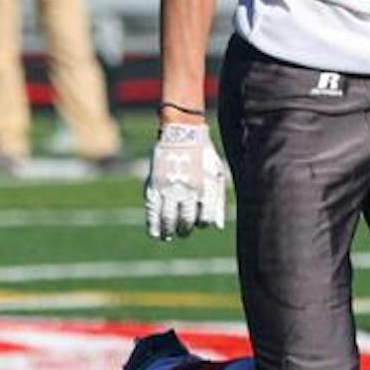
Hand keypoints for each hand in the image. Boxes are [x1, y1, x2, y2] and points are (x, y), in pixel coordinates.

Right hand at [144, 122, 227, 239]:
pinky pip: (152, 208)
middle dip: (184, 230)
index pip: (204, 218)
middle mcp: (187, 190)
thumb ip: (217, 201)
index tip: (199, 222)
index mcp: (205, 188)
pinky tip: (154, 232)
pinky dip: (152, 223)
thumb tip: (217, 226)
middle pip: (186, 221)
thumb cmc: (203, 155)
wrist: (182, 133)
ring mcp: (169, 187)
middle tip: (183, 231)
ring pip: (168, 218)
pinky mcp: (154, 183)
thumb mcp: (217, 175)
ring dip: (168, 230)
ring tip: (168, 236)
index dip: (202, 223)